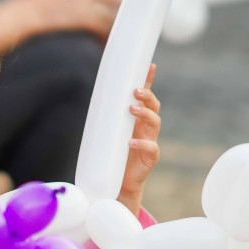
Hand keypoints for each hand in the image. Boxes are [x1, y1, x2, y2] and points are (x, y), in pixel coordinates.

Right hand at [29, 0, 125, 38]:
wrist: (21, 16)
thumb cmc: (35, 11)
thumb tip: (87, 9)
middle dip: (131, 10)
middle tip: (140, 22)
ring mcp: (85, 1)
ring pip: (114, 13)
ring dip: (122, 27)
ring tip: (127, 39)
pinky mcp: (83, 16)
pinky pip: (104, 27)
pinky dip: (108, 37)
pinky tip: (109, 47)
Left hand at [117, 64, 160, 215]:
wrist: (118, 182)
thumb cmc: (112, 154)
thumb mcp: (108, 132)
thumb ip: (106, 117)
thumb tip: (93, 98)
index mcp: (137, 119)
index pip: (145, 97)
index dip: (148, 81)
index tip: (150, 66)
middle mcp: (146, 127)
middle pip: (154, 106)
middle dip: (147, 96)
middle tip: (136, 91)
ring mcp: (150, 141)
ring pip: (155, 123)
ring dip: (145, 114)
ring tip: (132, 109)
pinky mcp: (150, 157)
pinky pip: (151, 148)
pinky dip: (142, 143)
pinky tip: (131, 141)